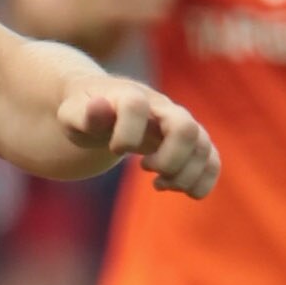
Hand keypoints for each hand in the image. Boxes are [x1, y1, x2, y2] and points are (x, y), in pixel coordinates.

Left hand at [56, 73, 219, 197]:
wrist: (102, 106)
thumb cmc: (85, 113)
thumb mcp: (73, 114)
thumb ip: (84, 114)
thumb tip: (100, 107)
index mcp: (131, 96)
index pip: (136, 107)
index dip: (125, 134)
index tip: (114, 149)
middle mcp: (162, 108)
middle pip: (186, 129)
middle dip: (168, 160)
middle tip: (145, 167)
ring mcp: (179, 123)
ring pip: (203, 147)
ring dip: (183, 175)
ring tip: (158, 184)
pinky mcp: (189, 142)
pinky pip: (212, 160)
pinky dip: (201, 181)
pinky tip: (175, 188)